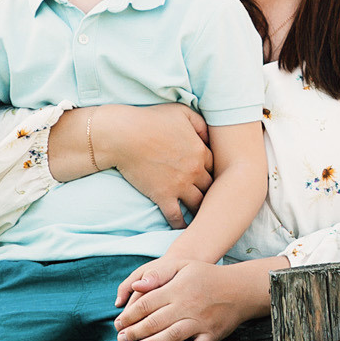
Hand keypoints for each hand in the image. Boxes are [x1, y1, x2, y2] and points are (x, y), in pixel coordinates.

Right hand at [82, 105, 212, 227]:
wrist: (124, 135)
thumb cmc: (150, 120)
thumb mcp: (181, 112)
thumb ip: (200, 123)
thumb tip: (209, 136)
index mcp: (200, 151)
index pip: (215, 167)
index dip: (214, 172)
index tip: (212, 177)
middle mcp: (195, 171)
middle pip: (212, 187)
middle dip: (212, 192)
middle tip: (213, 199)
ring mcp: (180, 186)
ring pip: (199, 204)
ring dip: (202, 209)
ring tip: (204, 216)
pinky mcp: (163, 196)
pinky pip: (177, 216)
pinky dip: (181, 224)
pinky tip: (185, 229)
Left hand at [115, 257, 269, 340]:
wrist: (240, 288)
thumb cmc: (206, 276)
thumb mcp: (182, 266)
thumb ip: (158, 274)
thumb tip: (136, 286)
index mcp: (177, 289)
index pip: (146, 304)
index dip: (129, 315)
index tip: (118, 323)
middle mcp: (187, 306)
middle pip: (155, 322)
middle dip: (135, 332)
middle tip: (121, 340)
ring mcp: (200, 321)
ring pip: (172, 335)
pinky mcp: (212, 333)